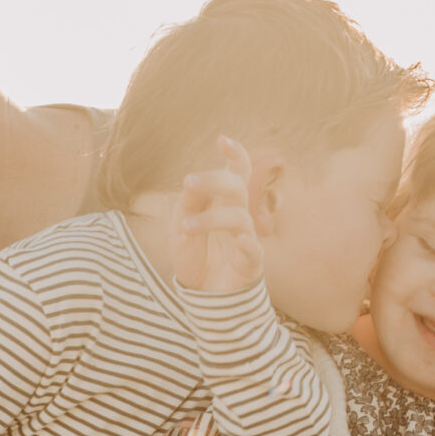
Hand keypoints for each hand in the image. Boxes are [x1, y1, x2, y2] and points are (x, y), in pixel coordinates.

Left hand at [168, 137, 261, 295]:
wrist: (202, 295)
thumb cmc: (194, 255)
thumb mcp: (180, 226)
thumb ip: (188, 203)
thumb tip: (192, 181)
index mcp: (224, 202)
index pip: (237, 172)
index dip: (235, 155)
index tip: (222, 140)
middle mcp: (238, 215)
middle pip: (237, 187)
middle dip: (215, 180)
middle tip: (189, 182)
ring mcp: (246, 238)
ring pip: (238, 218)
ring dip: (211, 219)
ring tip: (185, 229)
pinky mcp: (251, 264)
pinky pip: (254, 251)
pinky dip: (247, 244)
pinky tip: (237, 241)